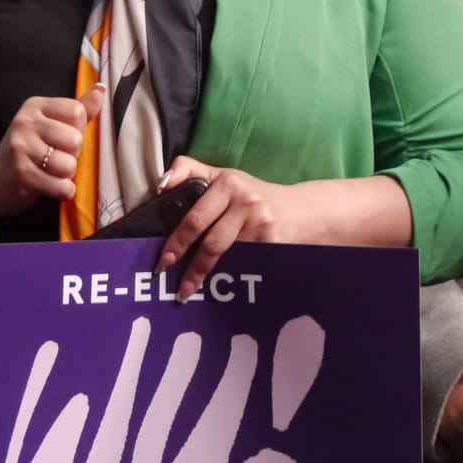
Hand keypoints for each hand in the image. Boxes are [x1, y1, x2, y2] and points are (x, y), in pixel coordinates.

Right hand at [0, 85, 103, 218]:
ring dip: (66, 176)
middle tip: (54, 159)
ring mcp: (20, 147)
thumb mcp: (50, 125)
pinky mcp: (21, 174)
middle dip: (72, 155)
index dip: (78, 130)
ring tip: (50, 173)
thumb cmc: (28, 152)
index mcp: (35, 106)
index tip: (61, 139)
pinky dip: (63, 192)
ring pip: (69, 165)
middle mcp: (25, 122)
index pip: (77, 112)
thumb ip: (78, 109)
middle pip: (75, 139)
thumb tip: (101, 88)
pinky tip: (50, 187)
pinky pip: (61, 186)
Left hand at [154, 157, 303, 302]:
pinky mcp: (273, 244)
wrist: (301, 209)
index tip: (162, 262)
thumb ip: (189, 171)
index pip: (195, 218)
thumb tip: (161, 185)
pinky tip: (221, 289)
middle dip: (190, 268)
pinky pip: (244, 265)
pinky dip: (230, 277)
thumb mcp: (222, 176)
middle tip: (175, 286)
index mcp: (228, 184)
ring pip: (227, 258)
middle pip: (211, 244)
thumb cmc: (252, 194)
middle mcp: (246, 203)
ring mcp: (262, 225)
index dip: (177, 243)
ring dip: (208, 277)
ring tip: (190, 291)